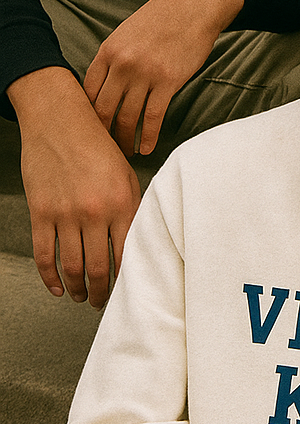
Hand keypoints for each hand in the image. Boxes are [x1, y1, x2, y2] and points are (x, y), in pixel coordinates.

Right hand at [11, 67, 140, 306]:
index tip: (127, 291)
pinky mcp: (41, 213)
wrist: (61, 121)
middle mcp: (95, 212)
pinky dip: (50, 278)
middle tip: (101, 302)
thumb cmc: (97, 146)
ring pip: (72, 267)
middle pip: (99, 268)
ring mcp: (65, 214)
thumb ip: (131, 208)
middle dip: (101, 293)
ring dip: (78, 289)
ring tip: (82, 296)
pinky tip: (58, 288)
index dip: (127, 279)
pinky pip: (44, 255)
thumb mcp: (126, 174)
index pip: (127, 255)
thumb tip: (135, 244)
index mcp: (122, 203)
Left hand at [84, 0, 243, 155]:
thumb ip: (113, 58)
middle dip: (102, 134)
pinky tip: (147, 148)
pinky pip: (153, 117)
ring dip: (125, 140)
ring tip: (126, 153)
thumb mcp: (127, 32)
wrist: (195, 5)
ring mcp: (145, 74)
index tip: (90, 129)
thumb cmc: (163, 18)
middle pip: (103, 110)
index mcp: (108, 51)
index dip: (86, 115)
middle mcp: (123, 64)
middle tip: (104, 149)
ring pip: (127, 117)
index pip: (87, 92)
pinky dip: (148, 136)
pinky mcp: (168, 81)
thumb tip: (105, 88)